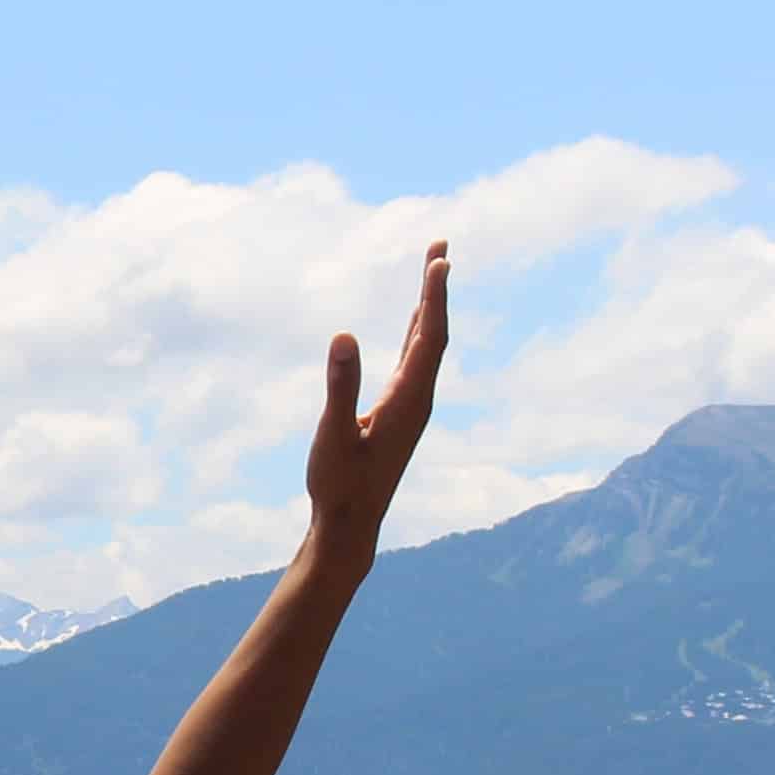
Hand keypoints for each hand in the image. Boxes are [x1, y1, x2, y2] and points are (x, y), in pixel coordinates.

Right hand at [303, 241, 450, 575]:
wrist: (349, 528)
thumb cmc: (339, 485)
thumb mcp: (333, 434)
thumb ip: (340, 385)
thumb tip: (344, 337)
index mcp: (408, 400)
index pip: (428, 337)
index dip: (435, 297)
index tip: (440, 260)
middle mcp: (417, 399)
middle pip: (434, 333)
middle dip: (436, 289)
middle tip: (440, 246)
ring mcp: (411, 407)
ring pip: (426, 345)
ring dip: (429, 306)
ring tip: (433, 270)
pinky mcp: (399, 414)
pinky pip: (415, 360)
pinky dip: (417, 331)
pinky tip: (415, 322)